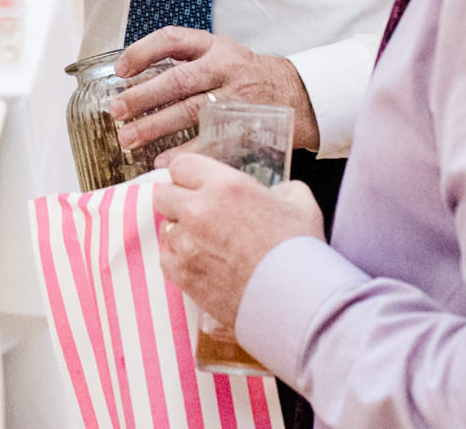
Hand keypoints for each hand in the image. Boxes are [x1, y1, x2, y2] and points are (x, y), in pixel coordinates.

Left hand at [110, 27, 318, 158]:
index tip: (120, 70)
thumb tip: (135, 81)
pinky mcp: (246, 125)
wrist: (299, 95)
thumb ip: (186, 62)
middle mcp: (225, 67)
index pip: (172, 39)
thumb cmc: (246, 76)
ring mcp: (237, 98)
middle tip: (116, 111)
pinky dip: (186, 152)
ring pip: (190, 111)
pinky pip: (211, 140)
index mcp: (214, 46)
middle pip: (178, 80)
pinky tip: (164, 161)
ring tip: (129, 138)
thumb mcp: (221, 55)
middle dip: (143, 96)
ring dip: (155, 126)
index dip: (142, 52)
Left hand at [156, 153, 323, 325]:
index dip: (189, 176)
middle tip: (200, 215)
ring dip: (181, 233)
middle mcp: (199, 210)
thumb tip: (275, 193)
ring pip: (166, 229)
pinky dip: (179, 261)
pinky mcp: (183, 274)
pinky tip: (202, 265)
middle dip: (179, 202)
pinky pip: (166, 259)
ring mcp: (187, 243)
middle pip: (164, 195)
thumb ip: (283, 189)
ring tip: (207, 245)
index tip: (197, 186)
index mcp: (225, 185)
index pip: (181, 165)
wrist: (297, 300)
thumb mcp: (300, 204)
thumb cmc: (300, 251)